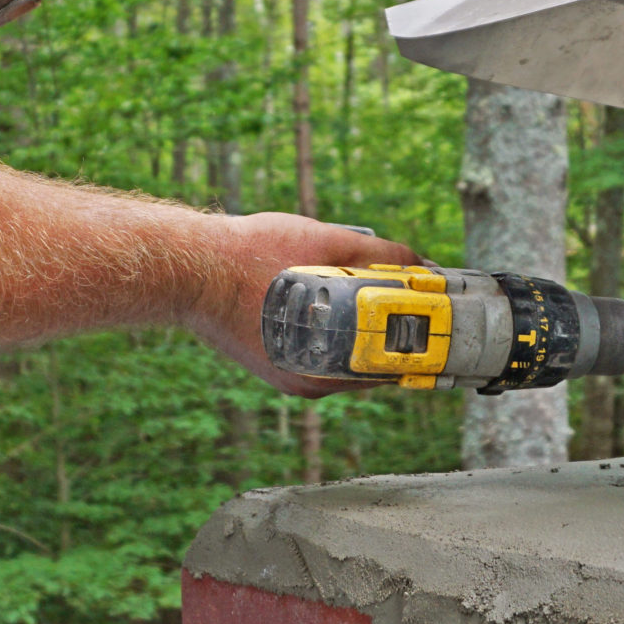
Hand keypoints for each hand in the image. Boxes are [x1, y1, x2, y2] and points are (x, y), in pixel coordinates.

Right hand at [182, 213, 424, 396]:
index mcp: (325, 368)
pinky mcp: (272, 364)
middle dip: (389, 326)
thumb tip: (421, 265)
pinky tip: (326, 298)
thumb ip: (380, 257)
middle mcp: (307, 381)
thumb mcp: (326, 242)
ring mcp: (288, 375)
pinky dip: (330, 327)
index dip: (416, 334)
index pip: (392, 363)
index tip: (433, 313)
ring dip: (359, 325)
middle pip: (369, 358)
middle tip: (400, 292)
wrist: (189, 269)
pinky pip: (317, 349)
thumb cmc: (251, 256)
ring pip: (343, 352)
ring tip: (362, 289)